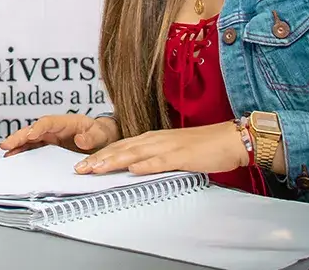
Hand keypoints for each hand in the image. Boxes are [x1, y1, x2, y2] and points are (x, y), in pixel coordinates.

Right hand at [0, 113, 118, 155]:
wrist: (104, 140)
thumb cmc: (101, 134)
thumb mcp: (101, 134)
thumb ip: (91, 137)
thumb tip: (80, 140)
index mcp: (65, 122)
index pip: (48, 122)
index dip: (38, 128)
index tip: (30, 135)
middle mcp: (54, 129)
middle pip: (32, 130)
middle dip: (19, 137)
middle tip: (6, 145)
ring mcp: (49, 139)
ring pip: (29, 140)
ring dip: (17, 145)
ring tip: (6, 153)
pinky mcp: (48, 148)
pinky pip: (32, 149)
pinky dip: (22, 152)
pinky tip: (13, 158)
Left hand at [75, 121, 246, 175]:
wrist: (230, 139)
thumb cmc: (202, 147)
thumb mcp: (171, 151)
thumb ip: (152, 158)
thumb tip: (133, 169)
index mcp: (152, 138)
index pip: (120, 147)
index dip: (99, 155)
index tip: (81, 165)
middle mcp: (156, 139)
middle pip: (121, 149)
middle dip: (98, 159)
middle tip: (79, 169)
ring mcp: (168, 146)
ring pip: (136, 153)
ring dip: (114, 161)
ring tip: (96, 168)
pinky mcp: (183, 155)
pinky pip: (162, 161)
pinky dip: (147, 165)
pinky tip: (134, 170)